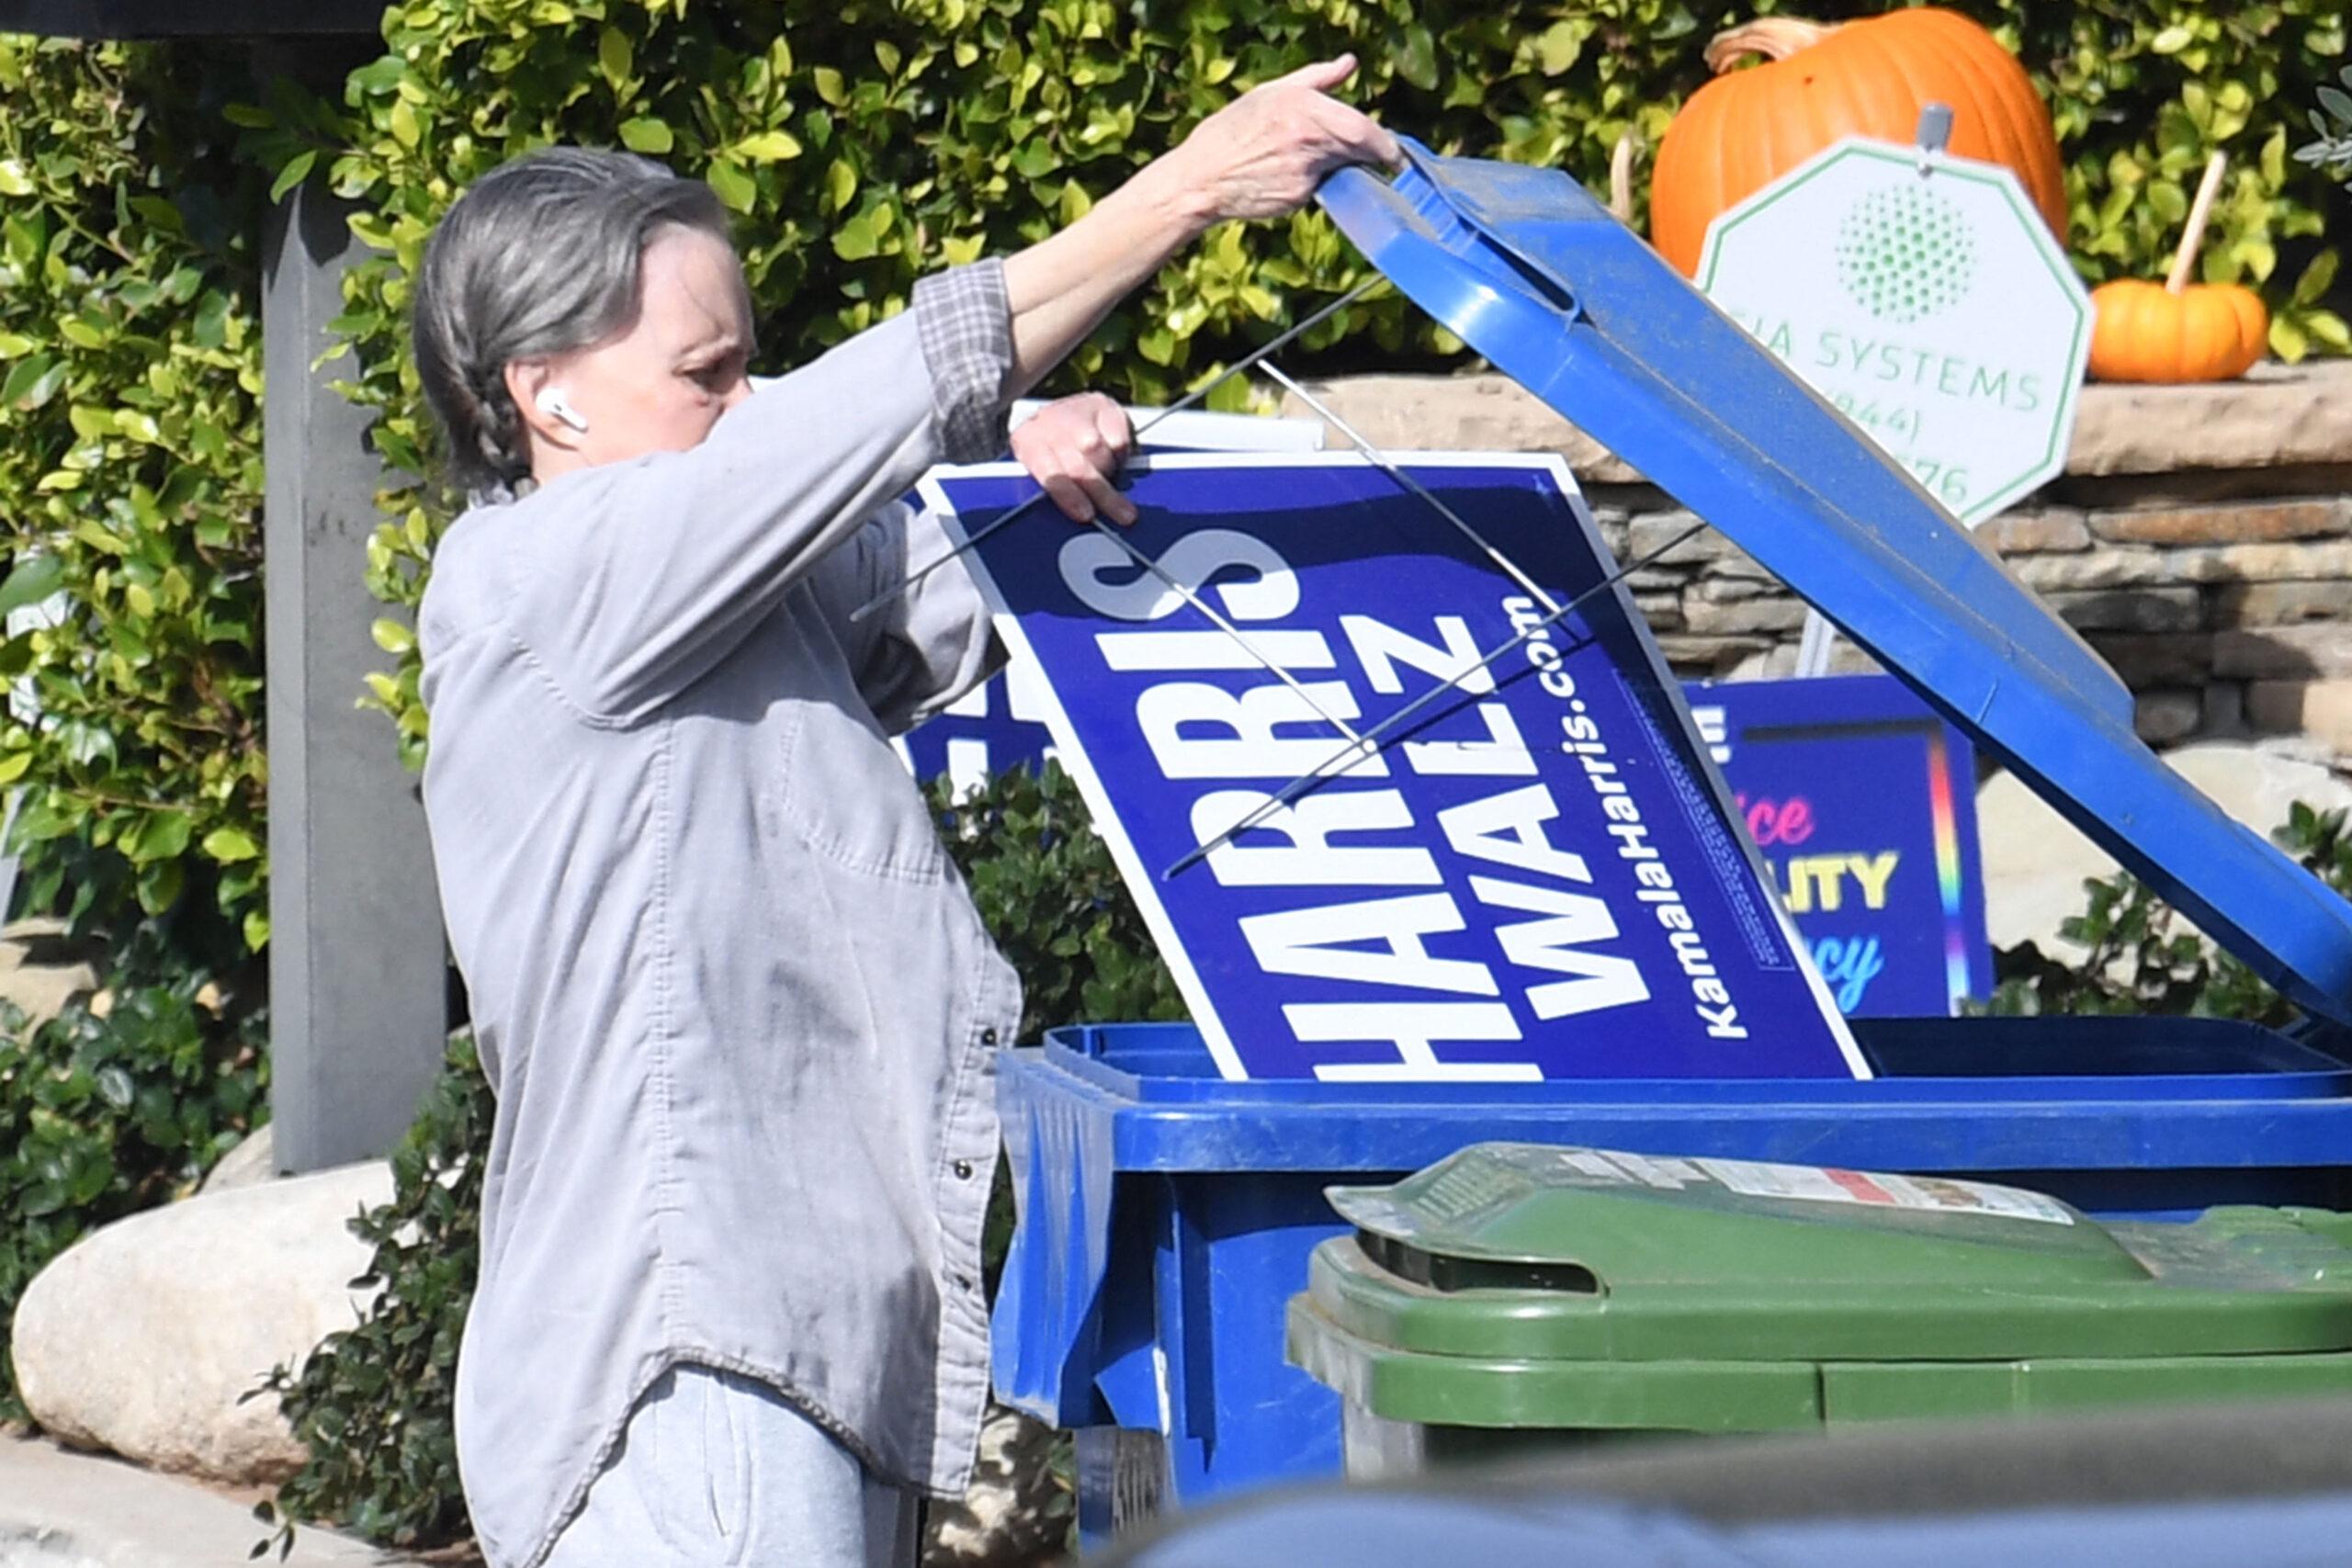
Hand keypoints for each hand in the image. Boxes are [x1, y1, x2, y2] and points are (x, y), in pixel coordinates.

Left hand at [1011, 392, 1136, 524]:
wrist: (1053, 414)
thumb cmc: (1045, 454)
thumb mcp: (1035, 473)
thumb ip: (1050, 492)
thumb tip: (1071, 522)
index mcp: (1026, 442)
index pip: (1048, 472)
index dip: (1067, 494)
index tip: (1086, 515)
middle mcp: (1048, 423)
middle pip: (1078, 465)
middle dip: (1101, 494)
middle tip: (1122, 515)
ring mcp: (1077, 411)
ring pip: (1100, 452)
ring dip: (1108, 473)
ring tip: (1107, 479)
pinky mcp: (1103, 405)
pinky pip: (1118, 440)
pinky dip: (1120, 456)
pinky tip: (1113, 458)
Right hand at [1168, 55, 1403, 224]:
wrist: (1203, 177)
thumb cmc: (1234, 130)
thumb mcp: (1273, 92)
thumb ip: (1317, 78)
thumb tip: (1349, 63)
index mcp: (1304, 107)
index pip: (1363, 129)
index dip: (1385, 144)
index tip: (1394, 152)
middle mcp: (1308, 139)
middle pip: (1360, 151)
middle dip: (1373, 156)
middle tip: (1379, 159)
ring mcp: (1304, 172)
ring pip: (1342, 169)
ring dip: (1343, 166)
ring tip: (1312, 160)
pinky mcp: (1298, 198)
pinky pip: (1319, 188)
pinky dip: (1315, 182)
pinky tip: (1290, 177)